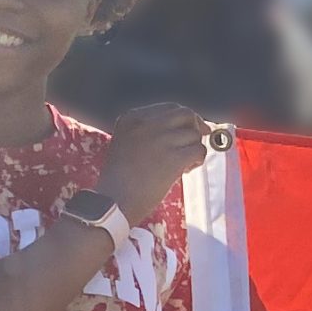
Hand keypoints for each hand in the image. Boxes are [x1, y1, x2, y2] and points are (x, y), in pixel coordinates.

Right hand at [98, 102, 212, 225]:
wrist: (112, 202)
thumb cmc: (118, 180)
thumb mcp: (125, 144)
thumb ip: (148, 133)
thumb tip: (182, 130)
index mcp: (132, 118)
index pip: (169, 108)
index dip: (183, 119)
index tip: (189, 129)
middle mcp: (147, 124)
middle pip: (185, 114)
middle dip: (196, 126)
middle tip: (197, 141)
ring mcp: (161, 140)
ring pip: (194, 134)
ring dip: (195, 147)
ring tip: (185, 163)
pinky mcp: (173, 158)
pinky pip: (199, 150)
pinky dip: (198, 159)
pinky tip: (187, 169)